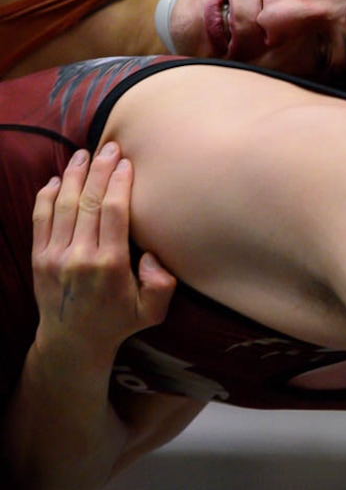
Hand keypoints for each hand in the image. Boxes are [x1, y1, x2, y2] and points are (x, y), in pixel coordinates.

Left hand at [31, 142, 176, 367]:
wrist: (72, 343)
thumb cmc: (118, 322)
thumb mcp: (153, 311)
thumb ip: (162, 284)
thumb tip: (150, 255)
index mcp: (110, 265)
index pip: (113, 211)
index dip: (119, 182)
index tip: (126, 162)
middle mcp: (79, 256)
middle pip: (89, 201)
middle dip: (100, 169)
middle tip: (110, 146)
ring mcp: (55, 256)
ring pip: (64, 204)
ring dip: (75, 175)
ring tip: (85, 153)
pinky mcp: (39, 258)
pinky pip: (41, 218)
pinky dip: (48, 194)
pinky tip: (59, 178)